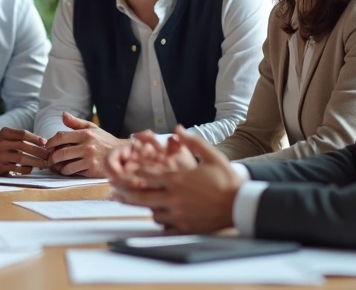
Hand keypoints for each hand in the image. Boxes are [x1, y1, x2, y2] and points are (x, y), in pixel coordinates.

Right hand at [0, 128, 47, 175]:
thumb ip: (23, 138)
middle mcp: (1, 143)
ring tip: (44, 164)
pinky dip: (26, 169)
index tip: (45, 143)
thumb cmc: (4, 145)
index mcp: (4, 133)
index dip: (35, 138)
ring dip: (35, 161)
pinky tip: (31, 168)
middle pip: (23, 146)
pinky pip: (16, 169)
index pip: (22, 134)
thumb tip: (44, 143)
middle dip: (38, 151)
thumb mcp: (9, 136)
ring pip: (20, 158)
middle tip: (48, 156)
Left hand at [44, 112, 126, 176]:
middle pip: (61, 152)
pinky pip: (73, 172)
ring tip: (56, 166)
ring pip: (66, 165)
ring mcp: (90, 159)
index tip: (47, 146)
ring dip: (58, 167)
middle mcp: (87, 146)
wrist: (122, 154)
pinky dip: (67, 172)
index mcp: (86, 134)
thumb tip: (63, 115)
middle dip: (51, 157)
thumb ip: (76, 123)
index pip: (61, 136)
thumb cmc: (105, 141)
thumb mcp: (93, 128)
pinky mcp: (92, 170)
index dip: (50, 142)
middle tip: (49, 159)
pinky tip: (67, 170)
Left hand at [110, 130, 241, 232]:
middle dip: (125, 194)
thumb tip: (177, 128)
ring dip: (145, 208)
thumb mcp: (211, 155)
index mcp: (178, 178)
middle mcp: (174, 197)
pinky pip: (165, 227)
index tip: (123, 170)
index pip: (147, 175)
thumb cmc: (227, 178)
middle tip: (114, 193)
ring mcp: (179, 213)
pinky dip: (160, 223)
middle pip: (141, 196)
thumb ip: (192, 141)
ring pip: (152, 213)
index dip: (133, 172)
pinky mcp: (185, 227)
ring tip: (137, 205)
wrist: (241, 204)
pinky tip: (157, 219)